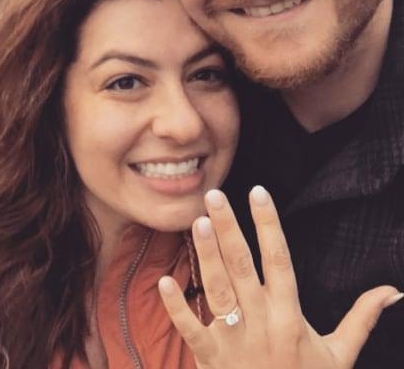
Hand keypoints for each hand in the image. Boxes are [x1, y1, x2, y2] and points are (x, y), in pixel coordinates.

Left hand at [158, 187, 402, 368]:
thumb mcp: (339, 356)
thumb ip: (361, 319)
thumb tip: (392, 291)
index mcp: (289, 316)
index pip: (279, 259)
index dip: (268, 224)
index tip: (258, 192)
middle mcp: (261, 321)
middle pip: (242, 266)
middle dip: (228, 228)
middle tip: (214, 195)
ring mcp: (234, 339)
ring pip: (217, 289)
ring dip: (206, 255)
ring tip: (198, 222)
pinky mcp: (210, 358)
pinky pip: (191, 330)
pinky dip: (177, 307)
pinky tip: (164, 281)